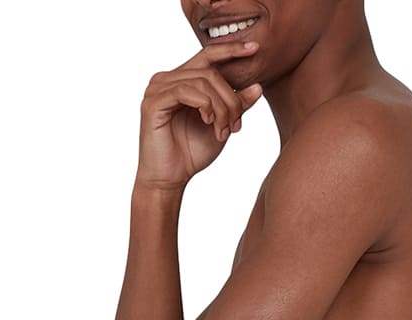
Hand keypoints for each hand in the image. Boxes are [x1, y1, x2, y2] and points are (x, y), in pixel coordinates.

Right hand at [136, 41, 262, 190]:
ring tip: (223, 130)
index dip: (231, 50)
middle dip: (231, 99)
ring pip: (201, 82)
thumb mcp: (221, 125)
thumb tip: (258, 86)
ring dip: (220, 107)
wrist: (170, 179)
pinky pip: (186, 91)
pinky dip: (204, 106)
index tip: (255, 49)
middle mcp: (167, 79)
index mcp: (181, 80)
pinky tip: (208, 122)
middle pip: (210, 72)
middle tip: (236, 125)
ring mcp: (157, 88)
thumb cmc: (191, 153)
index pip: (207, 56)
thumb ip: (236, 105)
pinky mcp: (153, 102)